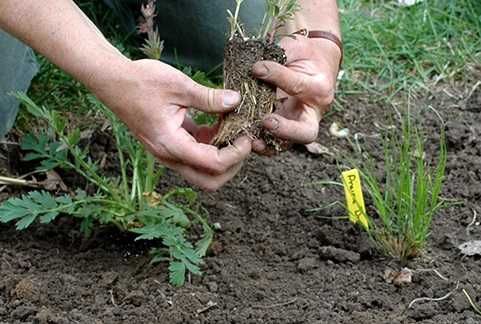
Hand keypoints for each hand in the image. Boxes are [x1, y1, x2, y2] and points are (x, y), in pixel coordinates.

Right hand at [92, 59, 251, 190]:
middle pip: (209, 180)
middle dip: (232, 166)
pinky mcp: (172, 144)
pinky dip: (213, 144)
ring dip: (223, 156)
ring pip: (204, 170)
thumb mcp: (178, 85)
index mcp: (170, 144)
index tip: (246, 136)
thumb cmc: (141, 81)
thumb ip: (209, 98)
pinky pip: (198, 154)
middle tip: (243, 142)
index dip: (236, 154)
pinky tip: (220, 123)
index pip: (213, 164)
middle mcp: (169, 155)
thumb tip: (236, 101)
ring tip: (235, 130)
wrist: (113, 81)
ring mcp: (170, 152)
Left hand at [252, 35, 340, 150]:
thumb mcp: (296, 48)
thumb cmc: (304, 54)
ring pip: (288, 144)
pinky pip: (274, 144)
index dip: (276, 76)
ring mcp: (299, 125)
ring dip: (268, 143)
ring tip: (251, 139)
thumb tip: (256, 68)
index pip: (297, 86)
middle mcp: (313, 112)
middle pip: (306, 132)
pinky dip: (261, 144)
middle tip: (265, 121)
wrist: (313, 63)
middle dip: (285, 130)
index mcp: (319, 88)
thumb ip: (280, 55)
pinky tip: (245, 139)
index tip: (256, 68)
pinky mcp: (286, 130)